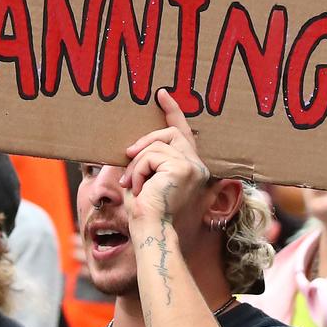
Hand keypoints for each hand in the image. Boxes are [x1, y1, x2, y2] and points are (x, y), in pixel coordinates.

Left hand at [120, 89, 209, 227]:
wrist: (151, 232)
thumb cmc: (148, 215)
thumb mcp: (147, 181)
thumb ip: (149, 161)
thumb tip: (134, 146)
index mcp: (192, 170)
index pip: (184, 133)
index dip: (173, 111)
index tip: (161, 94)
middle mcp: (198, 167)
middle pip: (170, 133)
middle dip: (146, 140)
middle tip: (128, 153)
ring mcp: (192, 166)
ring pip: (156, 145)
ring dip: (138, 164)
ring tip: (134, 184)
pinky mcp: (182, 168)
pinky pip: (151, 155)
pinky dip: (139, 170)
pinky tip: (140, 187)